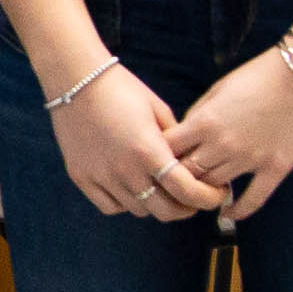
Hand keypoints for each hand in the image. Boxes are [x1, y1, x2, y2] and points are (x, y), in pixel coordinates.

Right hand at [47, 62, 226, 223]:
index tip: (217, 196)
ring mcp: (102, 177)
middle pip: (165, 210)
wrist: (76, 80)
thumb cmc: (122, 88)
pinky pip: (110, 207)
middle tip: (193, 200)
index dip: (207, 198)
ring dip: (156, 205)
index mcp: (149, 150)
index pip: (186, 191)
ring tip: (161, 191)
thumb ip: (177, 140)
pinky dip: (125, 204)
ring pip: (139, 210)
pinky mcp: (82, 178)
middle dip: (186, 208)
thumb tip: (190, 161)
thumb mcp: (159, 109)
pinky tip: (132, 190)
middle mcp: (125, 170)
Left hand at [163, 47, 292, 222]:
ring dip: (205, 191)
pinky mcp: (275, 168)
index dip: (160, 157)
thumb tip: (184, 136)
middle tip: (178, 183)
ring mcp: (250, 159)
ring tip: (202, 193)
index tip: (161, 161)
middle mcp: (223, 144)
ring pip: (214, 187)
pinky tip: (229, 215)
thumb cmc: (260, 75)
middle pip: (187, 173)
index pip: (168, 150)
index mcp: (205, 122)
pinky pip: (253, 199)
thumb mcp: (219, 88)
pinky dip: (239, 211)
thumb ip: (198, 114)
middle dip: (178, 178)